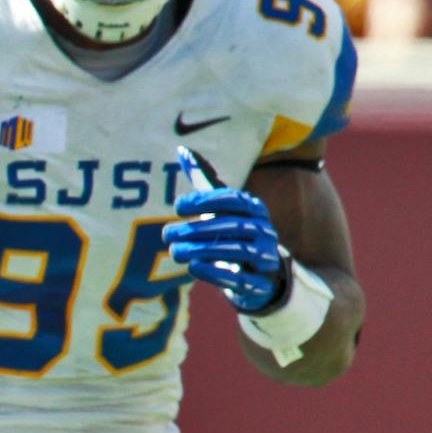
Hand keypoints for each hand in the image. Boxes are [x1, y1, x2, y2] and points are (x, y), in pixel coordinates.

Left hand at [164, 153, 289, 313]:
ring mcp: (265, 257)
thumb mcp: (220, 207)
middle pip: (233, 226)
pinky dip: (217, 273)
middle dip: (198, 229)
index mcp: (255, 209)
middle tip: (167, 234)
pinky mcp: (259, 283)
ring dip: (203, 250)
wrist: (259, 273)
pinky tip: (193, 267)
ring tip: (175, 251)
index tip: (178, 205)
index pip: (234, 199)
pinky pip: (241, 278)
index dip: (206, 200)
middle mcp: (264, 231)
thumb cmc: (232, 232)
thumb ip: (203, 181)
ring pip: (238, 251)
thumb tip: (181, 149)